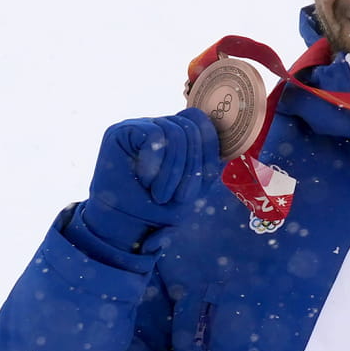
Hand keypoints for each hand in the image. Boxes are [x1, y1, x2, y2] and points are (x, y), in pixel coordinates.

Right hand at [82, 108, 221, 250]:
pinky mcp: (122, 130)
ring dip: (172, 171)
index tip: (193, 186)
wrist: (122, 226)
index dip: (206, 153)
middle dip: (190, 169)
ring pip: (176, 133)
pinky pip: (154, 134)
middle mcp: (162, 126)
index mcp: (180, 137)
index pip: (203, 124)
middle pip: (192, 129)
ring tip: (159, 194)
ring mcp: (142, 125)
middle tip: (174, 197)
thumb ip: (208, 165)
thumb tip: (227, 143)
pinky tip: (145, 180)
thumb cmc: (158, 210)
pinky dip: (154, 163)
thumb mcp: (193, 191)